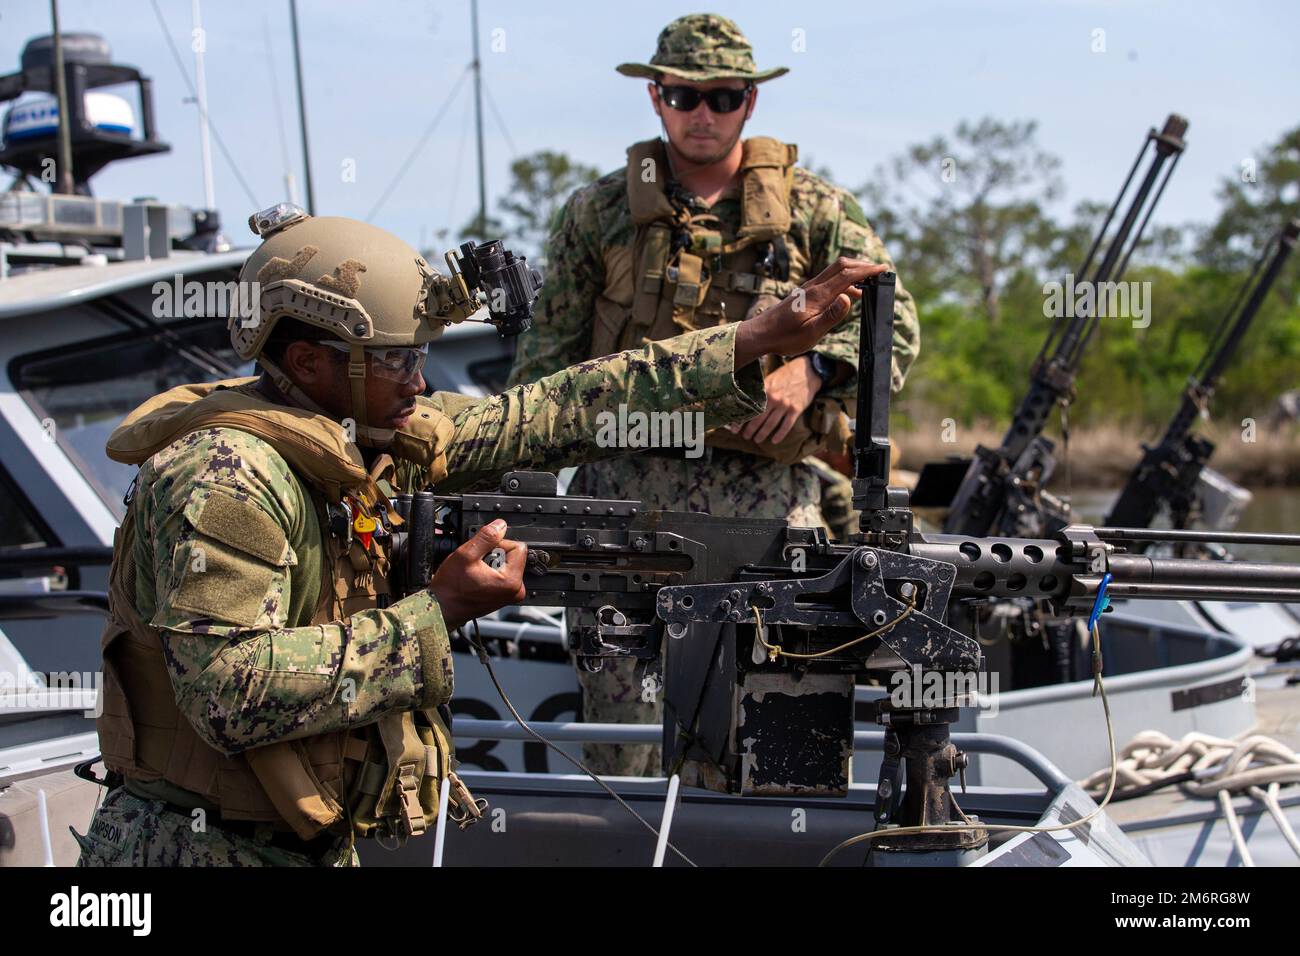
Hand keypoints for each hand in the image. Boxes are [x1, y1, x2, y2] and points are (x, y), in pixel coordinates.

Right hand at [428, 519, 526, 629]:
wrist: (442, 607)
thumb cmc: (451, 588)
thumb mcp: (465, 555)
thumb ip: (486, 537)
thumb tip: (500, 525)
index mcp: (511, 582)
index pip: (518, 547)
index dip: (499, 544)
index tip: (483, 553)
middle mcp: (515, 590)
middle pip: (514, 555)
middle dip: (495, 554)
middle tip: (477, 564)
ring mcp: (510, 594)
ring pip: (508, 563)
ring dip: (492, 563)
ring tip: (476, 571)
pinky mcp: (504, 595)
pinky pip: (503, 574)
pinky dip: (491, 571)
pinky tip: (478, 577)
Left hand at [729, 356, 822, 444]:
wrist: (808, 372)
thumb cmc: (786, 375)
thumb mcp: (770, 379)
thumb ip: (760, 391)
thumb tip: (745, 402)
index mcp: (765, 390)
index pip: (749, 409)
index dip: (741, 420)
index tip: (735, 429)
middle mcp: (774, 398)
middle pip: (758, 419)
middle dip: (750, 430)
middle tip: (746, 436)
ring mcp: (785, 405)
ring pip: (770, 424)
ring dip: (762, 434)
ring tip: (756, 440)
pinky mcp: (796, 409)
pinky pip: (786, 425)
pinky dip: (780, 435)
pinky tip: (774, 441)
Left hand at [733, 258, 888, 367]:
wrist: (760, 334)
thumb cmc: (784, 337)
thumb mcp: (811, 332)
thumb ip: (831, 315)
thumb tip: (849, 298)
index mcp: (818, 295)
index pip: (847, 275)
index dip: (867, 270)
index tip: (883, 268)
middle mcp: (813, 287)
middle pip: (842, 266)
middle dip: (862, 265)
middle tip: (879, 270)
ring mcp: (808, 289)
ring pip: (835, 272)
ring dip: (854, 273)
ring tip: (869, 283)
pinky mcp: (805, 294)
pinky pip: (828, 281)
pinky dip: (843, 282)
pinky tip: (849, 296)